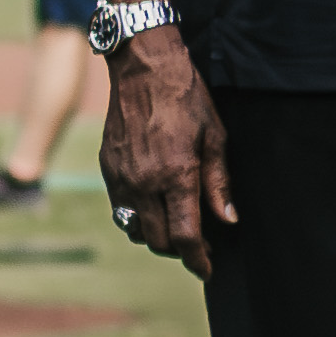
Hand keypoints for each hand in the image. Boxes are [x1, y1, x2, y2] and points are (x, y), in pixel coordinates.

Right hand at [99, 35, 232, 278]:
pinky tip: (153, 205)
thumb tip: (227, 220)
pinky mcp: (108, 167)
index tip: (207, 269)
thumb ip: (219, 183)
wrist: (142, 67)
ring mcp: (121, 176)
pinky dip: (136, 216)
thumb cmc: (185, 98)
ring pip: (134, 229)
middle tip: (198, 245)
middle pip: (158, 240)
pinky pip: (119, 207)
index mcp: (176, 174)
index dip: (197, 260)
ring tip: (174, 226)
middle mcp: (144, 181)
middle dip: (179, 250)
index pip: (185, 236)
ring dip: (155, 236)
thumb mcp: (215, 138)